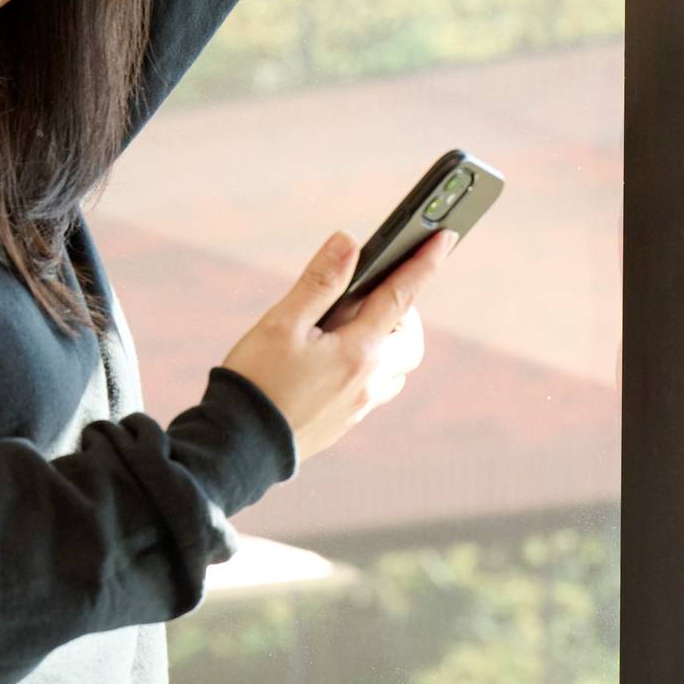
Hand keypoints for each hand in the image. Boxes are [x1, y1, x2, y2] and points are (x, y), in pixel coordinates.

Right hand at [217, 228, 454, 463]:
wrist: (238, 446)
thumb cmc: (257, 382)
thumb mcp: (283, 323)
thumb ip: (320, 282)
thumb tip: (349, 242)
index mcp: (357, 351)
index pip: (401, 297)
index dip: (424, 263)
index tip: (444, 238)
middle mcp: (368, 381)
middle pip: (410, 341)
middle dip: (404, 313)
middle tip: (372, 294)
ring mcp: (358, 406)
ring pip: (396, 369)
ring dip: (387, 343)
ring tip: (349, 327)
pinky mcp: (344, 423)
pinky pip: (375, 390)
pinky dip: (370, 367)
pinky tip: (335, 360)